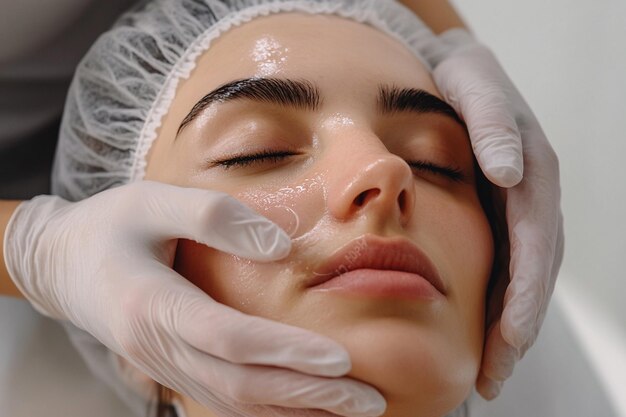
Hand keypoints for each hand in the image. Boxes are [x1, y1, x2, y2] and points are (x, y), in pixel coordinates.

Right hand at [4, 181, 385, 415]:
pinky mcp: (172, 367)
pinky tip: (305, 407)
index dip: (285, 351)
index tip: (342, 359)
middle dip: (307, 396)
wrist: (61, 263)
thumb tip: (282, 246)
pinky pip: (223, 398)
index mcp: (151, 304)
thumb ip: (215, 216)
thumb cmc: (110, 224)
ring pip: (234, 402)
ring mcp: (163, 365)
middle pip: (240, 384)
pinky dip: (267, 408)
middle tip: (368, 400)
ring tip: (352, 410)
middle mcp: (157, 347)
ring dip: (294, 410)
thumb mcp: (152, 201)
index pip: (229, 339)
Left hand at [427, 29, 564, 398]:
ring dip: (506, 330)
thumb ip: (492, 124)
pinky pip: (503, 269)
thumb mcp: (474, 87)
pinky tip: (475, 337)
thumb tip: (511, 172)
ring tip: (486, 376)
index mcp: (532, 173)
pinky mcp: (499, 220)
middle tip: (492, 377)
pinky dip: (492, 306)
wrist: (452, 73)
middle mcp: (531, 200)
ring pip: (520, 280)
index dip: (525, 290)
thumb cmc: (460, 80)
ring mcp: (517, 213)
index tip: (510, 334)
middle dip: (516, 328)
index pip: (535, 242)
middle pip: (533, 274)